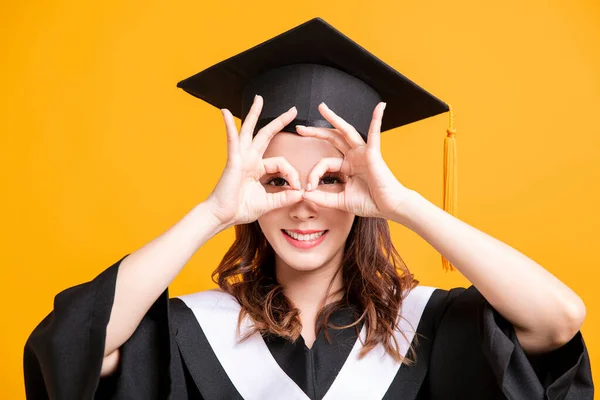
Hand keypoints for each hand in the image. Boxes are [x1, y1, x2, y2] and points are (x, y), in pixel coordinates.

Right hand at [206, 95, 302, 227]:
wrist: (222, 216)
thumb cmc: (240, 209)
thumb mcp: (268, 203)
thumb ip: (284, 197)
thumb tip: (301, 194)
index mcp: (257, 168)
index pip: (282, 163)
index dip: (292, 174)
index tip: (298, 188)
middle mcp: (249, 159)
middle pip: (266, 135)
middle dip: (279, 122)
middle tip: (292, 110)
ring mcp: (240, 158)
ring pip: (249, 131)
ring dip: (254, 114)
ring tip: (259, 99)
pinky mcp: (233, 161)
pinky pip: (232, 140)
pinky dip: (230, 126)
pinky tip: (226, 113)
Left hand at [296, 102, 411, 219]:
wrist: (387, 207)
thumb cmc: (369, 203)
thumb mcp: (340, 200)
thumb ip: (322, 197)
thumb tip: (303, 194)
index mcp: (346, 166)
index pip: (324, 163)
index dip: (314, 174)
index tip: (308, 188)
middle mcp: (354, 156)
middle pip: (332, 139)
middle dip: (315, 132)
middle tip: (299, 128)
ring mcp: (363, 153)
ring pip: (346, 131)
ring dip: (334, 119)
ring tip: (322, 107)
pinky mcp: (373, 153)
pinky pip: (375, 134)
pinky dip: (377, 119)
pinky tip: (380, 107)